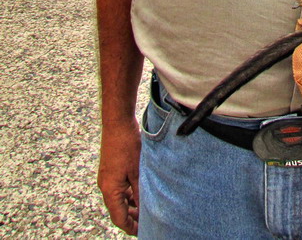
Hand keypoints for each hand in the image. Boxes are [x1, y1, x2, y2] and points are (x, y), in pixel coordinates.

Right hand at [98, 118, 140, 235]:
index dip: (131, 227)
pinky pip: (119, 187)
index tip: (143, 231)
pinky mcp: (110, 169)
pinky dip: (129, 193)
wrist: (117, 122)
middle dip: (132, 217)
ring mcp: (107, 177)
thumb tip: (145, 208)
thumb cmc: (126, 144)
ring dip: (131, 204)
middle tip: (147, 221)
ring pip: (119, 198)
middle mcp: (105, 186)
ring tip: (146, 206)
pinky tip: (141, 190)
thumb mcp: (137, 170)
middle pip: (118, 210)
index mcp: (110, 190)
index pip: (119, 218)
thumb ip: (140, 191)